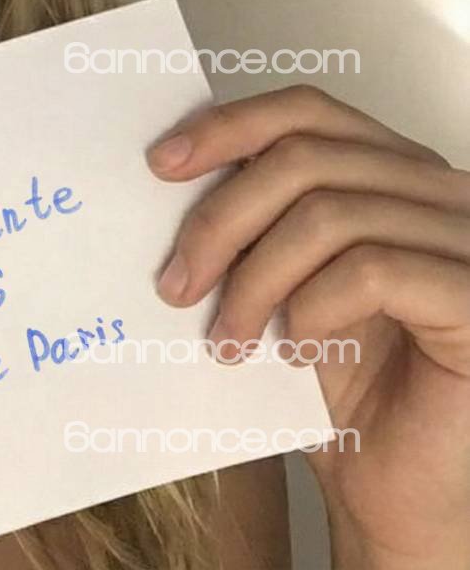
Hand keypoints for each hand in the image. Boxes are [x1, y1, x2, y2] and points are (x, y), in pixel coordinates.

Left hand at [147, 85, 469, 568]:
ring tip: (225, 340)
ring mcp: (469, 241)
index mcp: (392, 173)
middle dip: (220, 220)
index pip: (307, 110)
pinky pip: (370, 270)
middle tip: (174, 284)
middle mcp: (441, 192)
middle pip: (304, 157)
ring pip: (329, 215)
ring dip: (253, 280)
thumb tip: (165, 172)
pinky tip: (295, 350)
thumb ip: (251, 224)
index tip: (160, 165)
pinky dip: (312, 307)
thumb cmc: (339, 386)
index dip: (229, 126)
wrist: (392, 490)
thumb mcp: (283, 285)